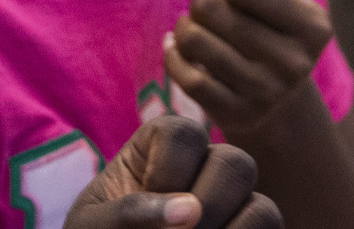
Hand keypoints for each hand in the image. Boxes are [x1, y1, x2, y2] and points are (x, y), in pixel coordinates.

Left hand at [65, 115, 281, 228]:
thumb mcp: (93, 225)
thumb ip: (127, 214)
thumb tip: (191, 213)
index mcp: (161, 147)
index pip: (183, 134)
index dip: (166, 172)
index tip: (143, 205)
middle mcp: (204, 167)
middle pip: (234, 163)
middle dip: (206, 208)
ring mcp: (232, 204)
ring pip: (261, 207)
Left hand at [166, 0, 334, 141]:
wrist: (280, 104)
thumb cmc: (274, 33)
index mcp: (313, 27)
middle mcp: (295, 63)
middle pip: (215, 9)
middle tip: (206, 6)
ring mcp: (266, 94)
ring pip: (197, 41)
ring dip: (186, 26)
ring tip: (192, 25)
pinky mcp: (237, 116)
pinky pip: (188, 78)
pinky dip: (174, 56)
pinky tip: (176, 46)